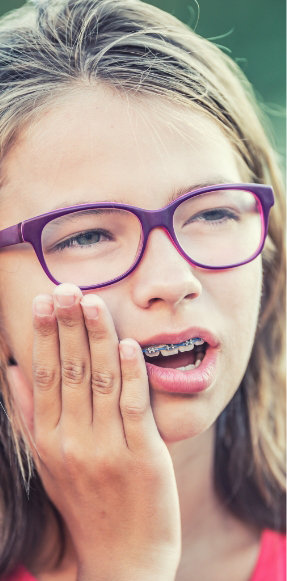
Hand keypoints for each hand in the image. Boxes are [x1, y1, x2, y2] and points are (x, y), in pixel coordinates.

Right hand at [32, 283, 180, 580]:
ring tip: (93, 301)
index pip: (43, 376)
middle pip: (69, 371)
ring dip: (97, 337)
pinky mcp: (142, 456)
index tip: (44, 301)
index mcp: (47, 440)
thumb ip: (29, 414)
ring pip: (100, 381)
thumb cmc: (83, 502)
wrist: (121, 558)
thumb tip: (12, 369)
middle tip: (67, 287)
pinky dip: (130, 373)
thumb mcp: (46, 462)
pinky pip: (134, 407)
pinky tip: (127, 344)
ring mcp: (108, 448)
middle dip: (68, 325)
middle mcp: (72, 441)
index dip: (44, 335)